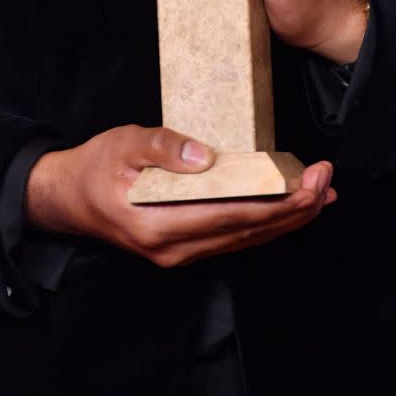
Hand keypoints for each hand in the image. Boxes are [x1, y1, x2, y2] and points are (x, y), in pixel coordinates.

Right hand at [23, 125, 335, 266]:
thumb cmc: (94, 167)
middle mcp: (176, 249)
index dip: (279, 200)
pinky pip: (234, 236)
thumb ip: (162, 146)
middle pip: (249, 232)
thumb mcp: (124, 143)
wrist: (67, 198)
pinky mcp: (184, 246)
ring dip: (287, 218)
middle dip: (296, 209)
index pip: (235, 215)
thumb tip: (202, 155)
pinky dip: (265, 221)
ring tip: (321, 194)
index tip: (310, 179)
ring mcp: (181, 253)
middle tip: (328, 180)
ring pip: (247, 238)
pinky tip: (286, 207)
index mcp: (161, 224)